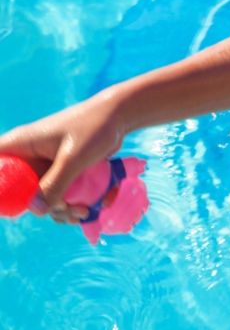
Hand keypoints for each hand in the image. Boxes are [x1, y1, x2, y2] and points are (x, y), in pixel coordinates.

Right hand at [0, 90, 126, 222]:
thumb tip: (34, 211)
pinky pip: (57, 193)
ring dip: (59, 209)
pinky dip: (69, 204)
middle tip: (66, 209)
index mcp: (19, 145)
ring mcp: (44, 164)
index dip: (1, 189)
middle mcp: (27, 155)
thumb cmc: (93, 129)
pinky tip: (86, 209)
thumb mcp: (73, 159)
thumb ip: (54, 184)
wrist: (118, 117)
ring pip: (40, 196)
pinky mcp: (60, 170)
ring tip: (83, 211)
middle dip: (40, 206)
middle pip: (18, 190)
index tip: (15, 207)